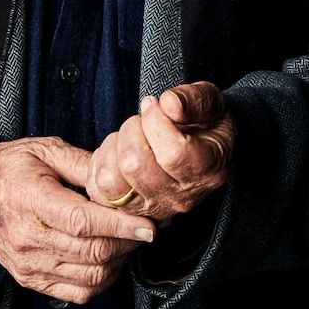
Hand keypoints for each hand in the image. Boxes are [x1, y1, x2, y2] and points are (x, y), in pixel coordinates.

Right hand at [0, 136, 156, 303]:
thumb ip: (83, 163)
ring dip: (119, 262)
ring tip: (128, 241)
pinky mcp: (30, 280)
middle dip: (127, 243)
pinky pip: (77, 292)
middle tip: (145, 228)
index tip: (149, 226)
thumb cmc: (8, 167)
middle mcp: (28, 238)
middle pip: (91, 252)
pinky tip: (109, 259)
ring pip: (90, 276)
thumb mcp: (43, 150)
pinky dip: (102, 280)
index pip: (83, 222)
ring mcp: (29, 264)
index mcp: (30, 200)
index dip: (120, 226)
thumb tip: (119, 176)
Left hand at [86, 81, 235, 221]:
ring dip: (113, 148)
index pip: (173, 153)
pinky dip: (100, 162)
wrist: (197, 146)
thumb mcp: (211, 100)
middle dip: (131, 130)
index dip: (155, 122)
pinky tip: (118, 152)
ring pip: (112, 180)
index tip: (154, 106)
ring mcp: (154, 208)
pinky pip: (98, 188)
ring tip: (130, 138)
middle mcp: (182, 197)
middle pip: (135, 165)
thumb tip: (168, 104)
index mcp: (208, 171)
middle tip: (142, 121)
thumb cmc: (203, 122)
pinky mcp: (128, 210)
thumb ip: (195, 99)